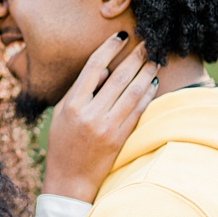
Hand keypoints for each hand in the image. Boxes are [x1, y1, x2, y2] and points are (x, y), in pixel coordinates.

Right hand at [42, 35, 159, 201]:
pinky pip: (137, 112)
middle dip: (135, 57)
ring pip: (132, 94)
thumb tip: (104, 70)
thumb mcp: (62, 113)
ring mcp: (107, 128)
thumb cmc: (62, 143)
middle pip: (118, 78)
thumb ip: (80, 90)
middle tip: (148, 43)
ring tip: (155, 60)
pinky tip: (153, 83)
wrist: (70, 180)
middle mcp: (90, 114)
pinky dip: (147, 96)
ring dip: (146, 73)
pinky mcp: (120, 139)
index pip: (94, 67)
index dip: (109, 48)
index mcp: (73, 104)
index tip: (122, 36)